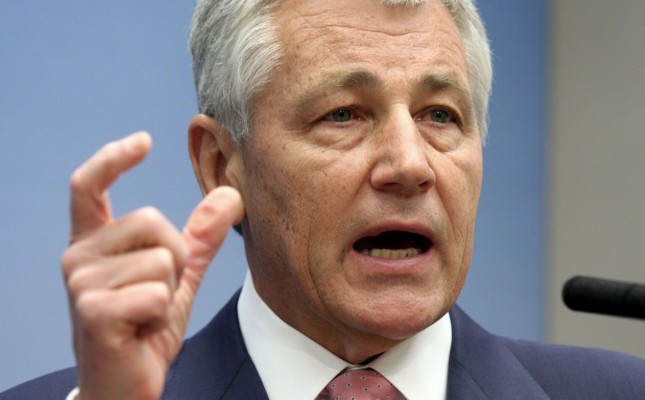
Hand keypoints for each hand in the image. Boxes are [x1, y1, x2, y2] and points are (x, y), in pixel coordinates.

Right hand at [61, 132, 243, 399]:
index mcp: (93, 244)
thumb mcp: (178, 276)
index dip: (113, 159)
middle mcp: (78, 257)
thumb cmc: (144, 327)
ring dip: (169, 289)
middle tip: (160, 291)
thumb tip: (231, 195)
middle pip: (151, 220)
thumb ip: (200, 237)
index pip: (88, 187)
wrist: (125, 384)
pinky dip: (163, 312)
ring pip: (160, 258)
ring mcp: (81, 284)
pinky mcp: (94, 312)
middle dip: (174, 256)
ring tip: (148, 313)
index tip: (144, 140)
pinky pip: (157, 292)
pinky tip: (141, 329)